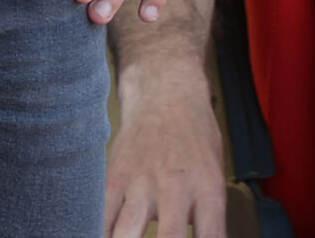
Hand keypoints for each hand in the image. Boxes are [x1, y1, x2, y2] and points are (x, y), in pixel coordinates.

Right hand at [106, 58, 229, 237]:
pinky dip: (101, 234)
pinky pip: (101, 219)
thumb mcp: (214, 173)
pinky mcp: (114, 179)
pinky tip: (100, 235)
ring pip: (125, 236)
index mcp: (208, 189)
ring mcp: (140, 184)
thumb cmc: (195, 134)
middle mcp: (175, 188)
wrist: (165, 91)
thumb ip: (206, 216)